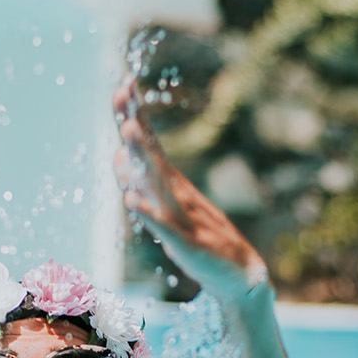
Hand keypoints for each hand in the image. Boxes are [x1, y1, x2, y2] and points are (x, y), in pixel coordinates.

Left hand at [113, 78, 267, 305]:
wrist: (240, 275)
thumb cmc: (200, 239)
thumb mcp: (168, 207)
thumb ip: (143, 182)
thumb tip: (118, 157)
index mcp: (171, 184)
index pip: (149, 143)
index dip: (135, 115)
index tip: (124, 82)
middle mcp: (176, 194)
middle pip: (151, 154)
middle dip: (135, 124)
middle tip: (122, 92)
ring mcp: (183, 217)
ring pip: (158, 183)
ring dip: (143, 157)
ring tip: (130, 130)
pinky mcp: (187, 245)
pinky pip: (166, 228)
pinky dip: (150, 214)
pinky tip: (133, 203)